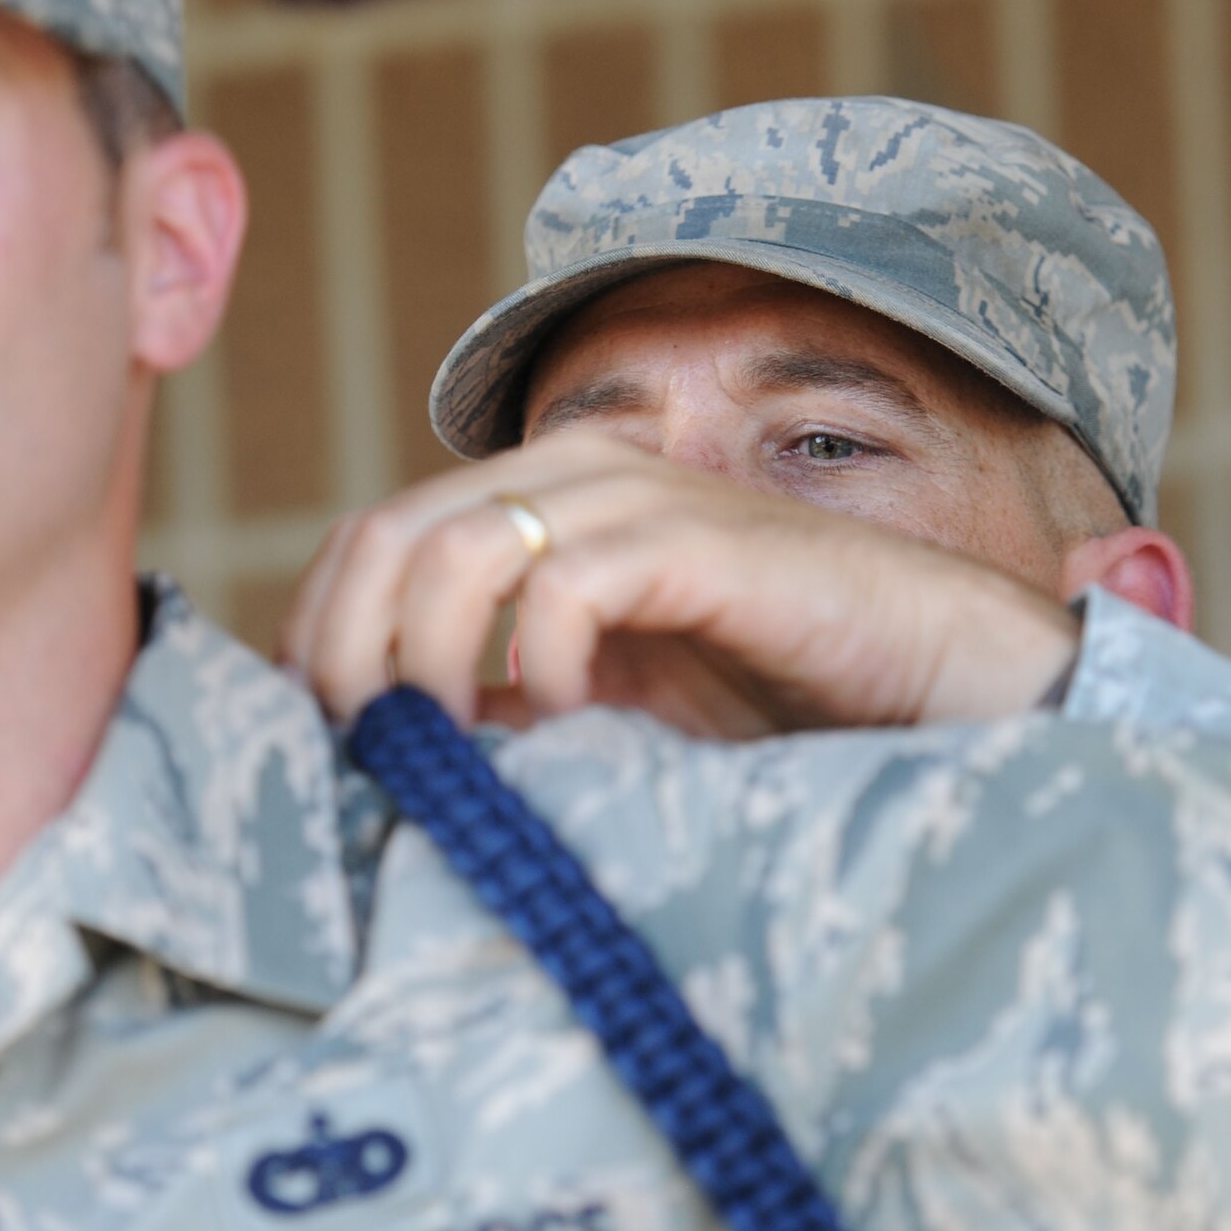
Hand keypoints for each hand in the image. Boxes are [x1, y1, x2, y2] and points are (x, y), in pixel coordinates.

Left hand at [280, 430, 1078, 737]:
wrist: (920, 678)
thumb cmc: (760, 698)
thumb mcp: (595, 706)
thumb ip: (493, 703)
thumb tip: (380, 746)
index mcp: (536, 504)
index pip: (369, 537)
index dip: (316, 630)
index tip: (311, 735)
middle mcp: (573, 479)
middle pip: (386, 534)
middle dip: (345, 650)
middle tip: (355, 751)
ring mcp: (638, 499)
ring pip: (458, 547)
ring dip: (423, 658)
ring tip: (442, 747)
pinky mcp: (701, 541)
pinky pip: (571, 581)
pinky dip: (540, 657)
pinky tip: (564, 717)